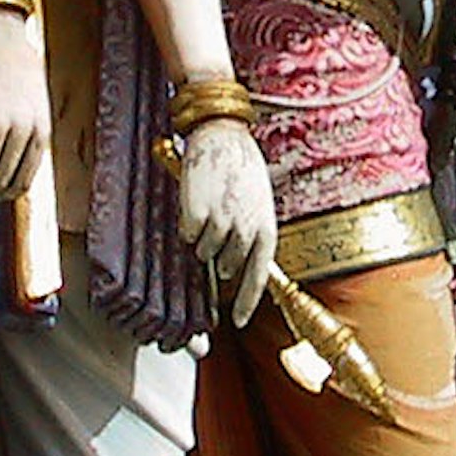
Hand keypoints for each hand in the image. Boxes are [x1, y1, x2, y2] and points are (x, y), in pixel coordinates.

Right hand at [174, 118, 276, 324]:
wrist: (223, 135)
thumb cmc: (242, 167)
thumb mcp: (259, 204)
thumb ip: (253, 234)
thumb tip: (238, 267)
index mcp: (267, 229)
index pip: (258, 278)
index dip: (246, 302)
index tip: (237, 321)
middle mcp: (246, 231)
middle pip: (226, 267)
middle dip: (219, 258)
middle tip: (217, 232)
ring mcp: (221, 224)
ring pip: (204, 253)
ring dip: (203, 239)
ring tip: (209, 208)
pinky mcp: (196, 216)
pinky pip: (188, 234)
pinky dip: (189, 224)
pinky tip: (197, 200)